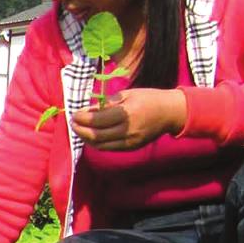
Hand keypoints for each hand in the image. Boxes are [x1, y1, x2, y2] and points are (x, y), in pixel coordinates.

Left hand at [71, 89, 186, 151]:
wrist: (170, 112)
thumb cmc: (148, 98)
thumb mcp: (127, 94)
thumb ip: (107, 104)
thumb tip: (87, 111)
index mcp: (126, 114)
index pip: (97, 120)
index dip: (82, 118)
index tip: (74, 113)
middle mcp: (127, 130)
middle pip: (96, 135)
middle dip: (80, 130)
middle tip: (73, 123)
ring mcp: (130, 141)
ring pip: (100, 145)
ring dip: (86, 138)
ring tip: (79, 130)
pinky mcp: (132, 147)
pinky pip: (109, 148)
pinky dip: (97, 143)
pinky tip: (92, 136)